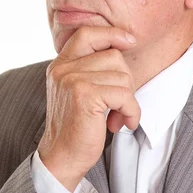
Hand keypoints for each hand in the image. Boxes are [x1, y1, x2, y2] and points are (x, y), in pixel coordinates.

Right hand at [37, 26, 140, 190]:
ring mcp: (72, 80)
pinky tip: (123, 124)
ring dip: (129, 101)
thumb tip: (123, 48)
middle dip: (126, 81)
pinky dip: (131, 111)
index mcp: (60, 65)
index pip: (86, 33)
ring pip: (122, 76)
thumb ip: (90, 70)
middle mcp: (63, 69)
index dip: (111, 33)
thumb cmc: (76, 127)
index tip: (130, 40)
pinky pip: (124, 94)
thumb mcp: (77, 91)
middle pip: (113, 56)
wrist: (61, 158)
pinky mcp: (85, 96)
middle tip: (119, 104)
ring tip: (118, 117)